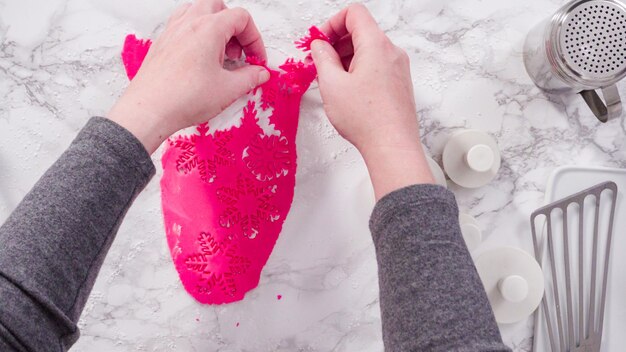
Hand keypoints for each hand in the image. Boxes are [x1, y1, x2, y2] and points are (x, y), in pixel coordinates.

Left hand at [108, 0, 269, 153]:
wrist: (149, 110)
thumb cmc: (182, 98)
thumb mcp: (228, 90)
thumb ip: (250, 78)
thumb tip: (260, 73)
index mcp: (209, 28)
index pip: (241, 18)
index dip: (254, 39)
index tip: (255, 59)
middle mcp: (189, 23)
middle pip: (219, 8)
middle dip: (234, 28)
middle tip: (238, 52)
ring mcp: (173, 31)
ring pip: (198, 11)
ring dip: (214, 27)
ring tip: (219, 53)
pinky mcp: (162, 43)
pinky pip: (182, 25)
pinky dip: (196, 34)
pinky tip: (200, 58)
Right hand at [311, 4, 433, 199]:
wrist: (392, 147)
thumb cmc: (367, 120)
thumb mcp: (332, 84)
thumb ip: (322, 58)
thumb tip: (320, 46)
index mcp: (376, 45)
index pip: (354, 13)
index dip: (331, 23)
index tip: (318, 42)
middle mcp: (392, 53)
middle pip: (361, 31)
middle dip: (336, 42)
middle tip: (318, 61)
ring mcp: (398, 69)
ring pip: (368, 50)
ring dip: (346, 58)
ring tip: (330, 80)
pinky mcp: (399, 84)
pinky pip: (376, 66)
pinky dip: (359, 70)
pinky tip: (346, 91)